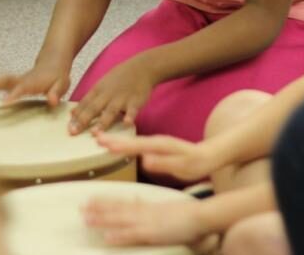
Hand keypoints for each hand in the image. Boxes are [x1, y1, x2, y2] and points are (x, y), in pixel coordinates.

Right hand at [0, 57, 70, 105]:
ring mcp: (17, 81)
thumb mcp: (62, 83)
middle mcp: (22, 80)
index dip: (13, 95)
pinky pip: (1, 84)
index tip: (3, 102)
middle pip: (4, 80)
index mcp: (33, 82)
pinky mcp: (15, 83)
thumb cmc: (58, 75)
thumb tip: (52, 101)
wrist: (54, 62)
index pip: (21, 89)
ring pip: (0, 81)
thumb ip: (56, 92)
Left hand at [69, 58, 154, 133]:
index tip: (68, 128)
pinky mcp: (136, 101)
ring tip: (95, 133)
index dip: (76, 117)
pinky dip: (130, 116)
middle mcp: (107, 95)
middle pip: (94, 108)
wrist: (141, 67)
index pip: (84, 104)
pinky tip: (127, 123)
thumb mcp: (101, 85)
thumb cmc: (119, 78)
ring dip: (102, 122)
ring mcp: (122, 98)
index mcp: (98, 90)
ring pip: (111, 111)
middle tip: (73, 132)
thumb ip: (88, 100)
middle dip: (83, 121)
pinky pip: (132, 110)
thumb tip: (72, 113)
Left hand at [81, 196, 205, 246]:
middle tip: (81, 207)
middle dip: (98, 209)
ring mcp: (148, 222)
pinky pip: (133, 235)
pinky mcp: (153, 233)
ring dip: (102, 220)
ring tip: (86, 219)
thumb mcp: (167, 210)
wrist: (201, 216)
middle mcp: (145, 212)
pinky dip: (119, 236)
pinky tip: (107, 238)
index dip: (106, 201)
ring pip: (120, 220)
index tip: (91, 199)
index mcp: (148, 207)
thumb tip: (141, 206)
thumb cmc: (188, 216)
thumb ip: (153, 210)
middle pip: (117, 209)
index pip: (123, 202)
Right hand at [93, 131, 219, 182]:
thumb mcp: (182, 165)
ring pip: (133, 140)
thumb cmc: (196, 163)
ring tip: (100, 138)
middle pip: (131, 140)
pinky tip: (117, 145)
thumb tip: (145, 160)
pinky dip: (125, 143)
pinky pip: (137, 144)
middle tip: (95, 138)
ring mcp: (156, 142)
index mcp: (161, 145)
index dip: (121, 145)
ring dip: (116, 139)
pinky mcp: (156, 146)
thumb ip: (164, 163)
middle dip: (113, 139)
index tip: (105, 144)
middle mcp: (156, 141)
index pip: (137, 145)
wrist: (208, 154)